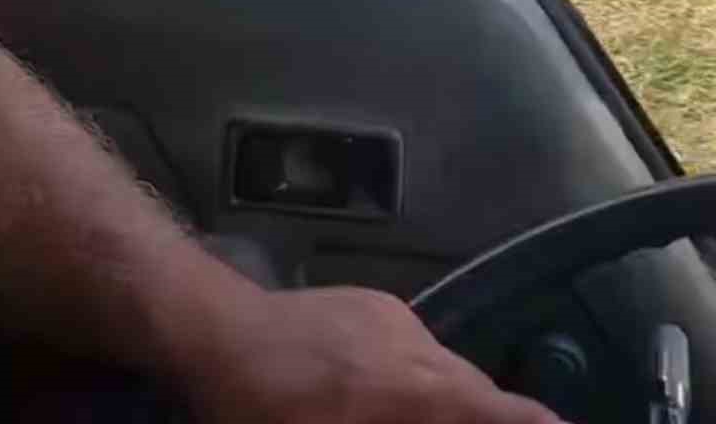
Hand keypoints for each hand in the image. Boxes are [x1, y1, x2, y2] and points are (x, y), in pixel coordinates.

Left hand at [179, 283, 562, 423]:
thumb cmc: (261, 414)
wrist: (212, 332)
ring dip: (449, 406)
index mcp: (413, 392)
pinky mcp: (366, 303)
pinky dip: (418, 380)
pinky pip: (413, 348)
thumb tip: (434, 414)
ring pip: (445, 370)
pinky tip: (381, 403)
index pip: (504, 413)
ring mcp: (391, 318)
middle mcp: (416, 346)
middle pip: (477, 392)